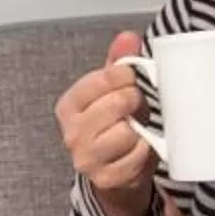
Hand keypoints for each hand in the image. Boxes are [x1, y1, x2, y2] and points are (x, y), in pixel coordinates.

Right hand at [54, 30, 157, 215]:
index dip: (125, 76)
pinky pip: (138, 155)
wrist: (114, 176)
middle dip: (135, 103)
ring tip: (137, 129)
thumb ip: (118, 64)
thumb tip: (128, 37)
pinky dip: (146, 151)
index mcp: (68, 106)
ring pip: (128, 131)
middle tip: (136, 108)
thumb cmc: (114, 127)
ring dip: (140, 129)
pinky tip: (140, 148)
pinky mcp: (106, 178)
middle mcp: (72, 133)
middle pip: (117, 103)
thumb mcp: (111, 93)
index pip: (102, 79)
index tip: (132, 80)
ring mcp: (87, 158)